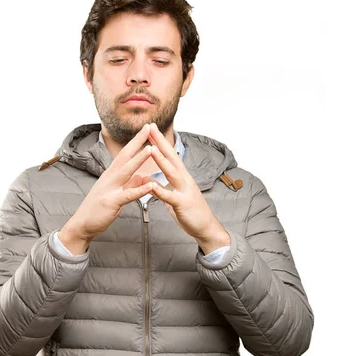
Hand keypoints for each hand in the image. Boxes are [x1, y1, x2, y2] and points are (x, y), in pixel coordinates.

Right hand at [60, 123, 155, 242]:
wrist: (82, 224)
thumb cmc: (98, 208)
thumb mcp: (115, 192)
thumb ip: (128, 184)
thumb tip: (141, 176)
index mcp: (111, 174)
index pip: (125, 153)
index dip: (136, 141)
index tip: (146, 128)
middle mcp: (110, 178)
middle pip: (125, 156)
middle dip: (138, 141)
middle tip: (149, 126)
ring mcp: (110, 189)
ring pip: (126, 172)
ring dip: (139, 160)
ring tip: (151, 149)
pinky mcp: (111, 203)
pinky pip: (128, 195)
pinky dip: (140, 190)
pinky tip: (151, 186)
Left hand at [141, 123, 229, 247]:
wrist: (206, 228)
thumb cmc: (190, 212)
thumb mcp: (174, 198)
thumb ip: (162, 188)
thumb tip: (149, 181)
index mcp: (182, 177)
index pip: (170, 156)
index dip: (161, 142)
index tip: (151, 129)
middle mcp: (184, 180)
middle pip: (171, 158)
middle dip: (161, 143)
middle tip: (151, 127)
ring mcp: (184, 191)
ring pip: (171, 173)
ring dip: (161, 161)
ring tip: (151, 149)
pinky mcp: (182, 204)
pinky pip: (170, 197)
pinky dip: (160, 190)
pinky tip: (151, 185)